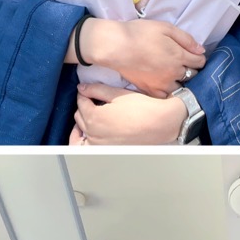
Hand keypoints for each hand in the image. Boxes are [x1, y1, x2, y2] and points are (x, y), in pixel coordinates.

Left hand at [72, 86, 188, 142]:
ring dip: (83, 124)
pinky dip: (86, 141)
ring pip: (82, 132)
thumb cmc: (142, 109)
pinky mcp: (108, 151)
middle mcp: (94, 134)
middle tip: (93, 101)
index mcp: (94, 117)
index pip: (81, 102)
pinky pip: (89, 147)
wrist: (160, 124)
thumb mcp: (118, 94)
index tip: (89, 91)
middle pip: (79, 117)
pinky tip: (94, 134)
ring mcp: (100, 145)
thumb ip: (97, 90)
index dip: (84, 94)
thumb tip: (82, 88)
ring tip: (93, 117)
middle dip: (84, 107)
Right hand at [79, 17, 204, 92]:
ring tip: (173, 73)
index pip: (200, 62)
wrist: (116, 46)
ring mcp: (161, 84)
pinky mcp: (150, 90)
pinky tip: (164, 83)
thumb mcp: (166, 28)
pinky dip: (168, 90)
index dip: (199, 57)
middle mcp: (173, 73)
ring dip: (180, 81)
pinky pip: (166, 95)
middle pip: (192, 75)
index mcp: (179, 56)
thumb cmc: (140, 33)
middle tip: (183, 62)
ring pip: (180, 87)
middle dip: (191, 68)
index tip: (193, 55)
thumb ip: (186, 39)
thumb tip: (201, 50)